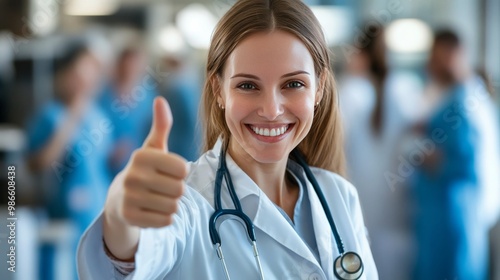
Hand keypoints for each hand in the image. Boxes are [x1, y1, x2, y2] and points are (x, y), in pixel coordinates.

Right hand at [105, 96, 187, 228]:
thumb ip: (161, 126)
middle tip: (162, 187)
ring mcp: (129, 198)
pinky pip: (166, 221)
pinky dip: (163, 218)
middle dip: (176, 190)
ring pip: (174, 206)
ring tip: (156, 198)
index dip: (181, 172)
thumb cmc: (144, 170)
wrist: (118, 201)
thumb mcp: (153, 148)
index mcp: (141, 156)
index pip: (183, 169)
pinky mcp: (130, 218)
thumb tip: (160, 99)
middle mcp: (132, 176)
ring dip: (171, 204)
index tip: (168, 171)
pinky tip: (151, 211)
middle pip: (180, 189)